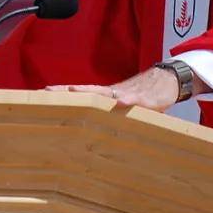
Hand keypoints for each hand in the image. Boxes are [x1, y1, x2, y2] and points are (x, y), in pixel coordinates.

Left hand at [46, 67, 181, 111]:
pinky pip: (135, 99)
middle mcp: (113, 92)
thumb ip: (112, 115)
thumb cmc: (144, 94)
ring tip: (74, 90)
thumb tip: (97, 133)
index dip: (63, 93)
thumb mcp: (125, 105)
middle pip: (86, 90)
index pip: (81, 94)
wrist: (168, 79)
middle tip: (47, 90)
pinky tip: (120, 102)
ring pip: (105, 92)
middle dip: (66, 90)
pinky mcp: (145, 98)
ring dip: (90, 91)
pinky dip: (127, 100)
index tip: (44, 93)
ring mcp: (127, 93)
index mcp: (107, 96)